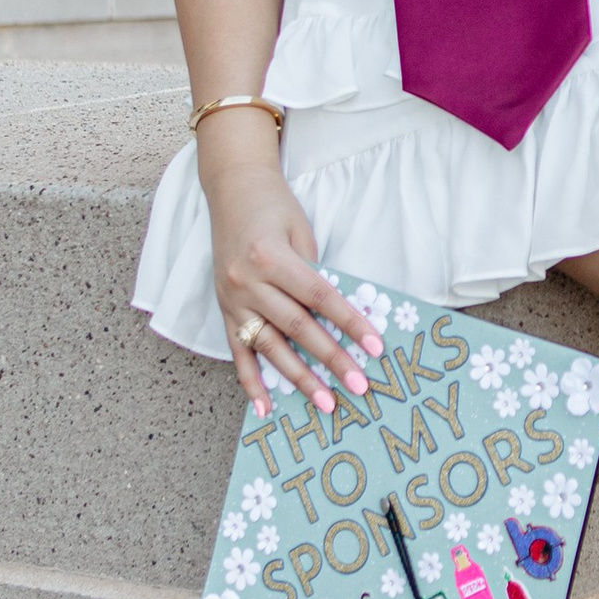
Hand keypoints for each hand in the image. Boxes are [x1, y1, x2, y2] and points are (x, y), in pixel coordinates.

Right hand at [195, 117, 386, 420]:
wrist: (231, 189)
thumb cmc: (274, 207)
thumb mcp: (300, 232)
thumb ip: (314, 274)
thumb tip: (337, 319)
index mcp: (271, 257)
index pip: (319, 297)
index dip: (350, 323)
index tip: (375, 347)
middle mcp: (248, 282)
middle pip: (297, 327)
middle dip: (332, 358)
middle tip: (359, 386)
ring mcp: (232, 300)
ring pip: (270, 347)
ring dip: (298, 378)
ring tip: (326, 402)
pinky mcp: (224, 311)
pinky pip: (238, 352)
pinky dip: (250, 382)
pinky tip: (265, 408)